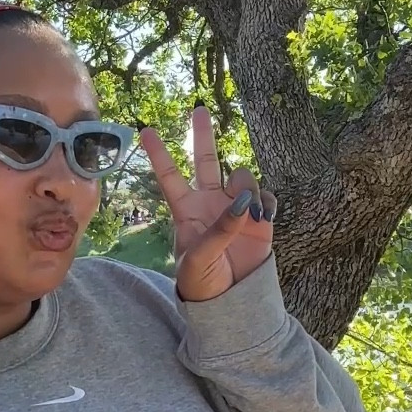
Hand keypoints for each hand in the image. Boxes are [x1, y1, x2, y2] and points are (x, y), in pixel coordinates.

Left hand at [138, 109, 276, 302]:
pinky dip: (265, 202)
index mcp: (186, 211)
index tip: (146, 130)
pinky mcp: (259, 218)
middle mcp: (209, 203)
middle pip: (205, 162)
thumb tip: (243, 204)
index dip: (159, 154)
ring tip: (247, 212)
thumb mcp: (199, 259)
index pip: (169, 177)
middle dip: (202, 136)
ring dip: (244, 186)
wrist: (230, 301)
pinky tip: (262, 217)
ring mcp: (235, 208)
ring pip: (241, 177)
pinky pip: (264, 197)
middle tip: (199, 110)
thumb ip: (219, 230)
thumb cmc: (202, 282)